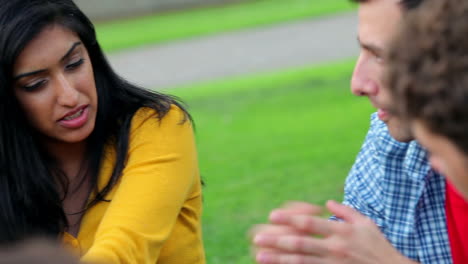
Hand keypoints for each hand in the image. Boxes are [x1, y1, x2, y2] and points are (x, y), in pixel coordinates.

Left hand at [251, 201, 417, 263]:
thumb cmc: (380, 246)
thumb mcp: (366, 224)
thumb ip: (346, 211)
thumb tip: (327, 202)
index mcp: (341, 231)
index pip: (310, 223)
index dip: (289, 218)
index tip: (272, 215)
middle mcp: (335, 248)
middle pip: (300, 243)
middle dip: (276, 240)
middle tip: (257, 237)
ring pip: (300, 261)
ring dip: (278, 259)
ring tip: (260, 256)